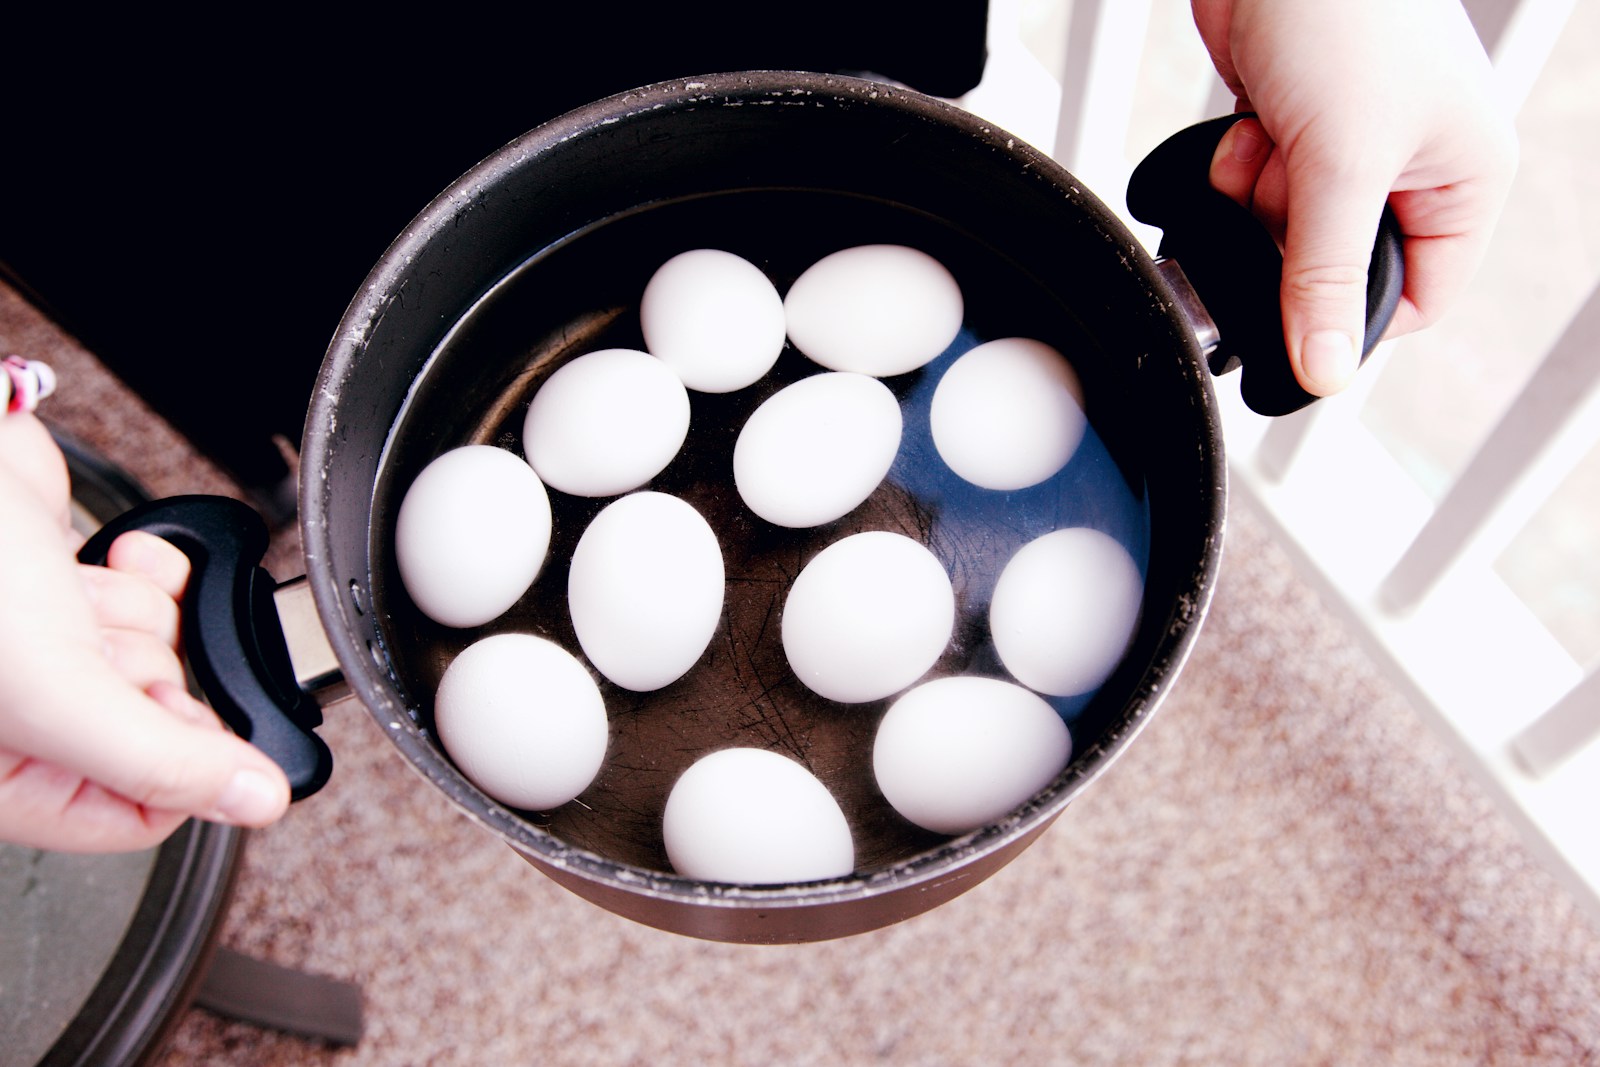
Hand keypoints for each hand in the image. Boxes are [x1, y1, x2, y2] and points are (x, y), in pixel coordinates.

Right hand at [0, 412, 289, 852]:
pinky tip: (118, 557)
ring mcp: (39, 653)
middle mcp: (17, 725)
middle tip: (98, 644)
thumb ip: (159, 760)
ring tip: (75, 596)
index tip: (179, 715)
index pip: (137, 818)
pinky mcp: (60, 589)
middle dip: (151, 674)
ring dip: (145, 616)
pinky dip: (152, 572)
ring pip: (159, 658)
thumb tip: (254, 804)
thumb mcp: (54, 693)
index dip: (181, 763)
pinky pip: (153, 599)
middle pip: (157, 729)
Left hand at [1192, 0, 1517, 394]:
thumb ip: (1324, 275)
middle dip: (1295, 238)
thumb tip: (1322, 370)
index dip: (1352, 318)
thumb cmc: (1345, 15)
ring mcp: (1347, 146)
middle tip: (1289, 194)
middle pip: (1338, 265)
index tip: (1303, 321)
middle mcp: (1412, 168)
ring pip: (1288, 231)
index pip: (1417, 298)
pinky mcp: (1291, 128)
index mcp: (1464, 180)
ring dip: (1262, 197)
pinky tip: (1250, 124)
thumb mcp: (1343, 164)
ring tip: (1273, 139)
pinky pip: (1257, 188)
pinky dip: (1241, 165)